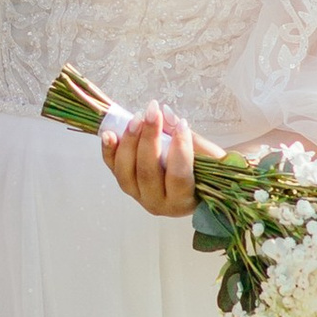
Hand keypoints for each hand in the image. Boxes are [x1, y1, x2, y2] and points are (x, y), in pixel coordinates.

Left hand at [98, 101, 220, 218]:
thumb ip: (189, 138)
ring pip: (126, 172)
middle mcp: (158, 204)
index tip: (183, 125)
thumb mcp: (207, 157)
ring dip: (129, 142)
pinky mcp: (127, 184)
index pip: (178, 176)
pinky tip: (109, 133)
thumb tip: (165, 114)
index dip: (180, 150)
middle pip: (148, 172)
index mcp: (183, 201)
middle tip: (153, 111)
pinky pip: (114, 168)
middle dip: (149, 138)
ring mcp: (138, 195)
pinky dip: (109, 151)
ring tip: (137, 118)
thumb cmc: (206, 172)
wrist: (193, 185)